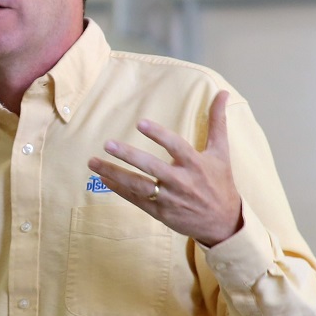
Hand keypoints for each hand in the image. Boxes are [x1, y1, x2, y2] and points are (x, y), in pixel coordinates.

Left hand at [86, 90, 243, 246]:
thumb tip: (222, 93)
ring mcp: (169, 198)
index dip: (159, 135)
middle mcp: (181, 181)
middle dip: (128, 156)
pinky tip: (103, 178)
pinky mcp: (160, 213)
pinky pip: (136, 199)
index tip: (141, 123)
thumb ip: (217, 122)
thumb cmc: (220, 182)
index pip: (176, 146)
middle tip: (107, 144)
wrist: (223, 222)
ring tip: (93, 162)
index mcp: (195, 164)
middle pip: (151, 167)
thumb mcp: (221, 152)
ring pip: (138, 185)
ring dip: (114, 173)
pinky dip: (119, 189)